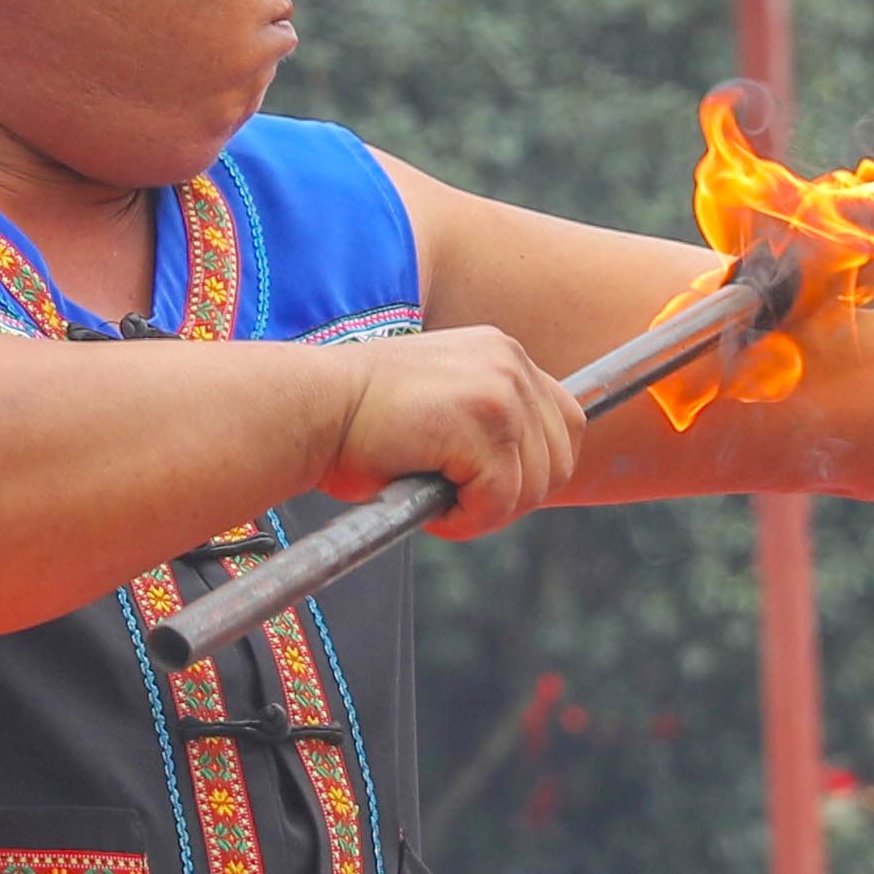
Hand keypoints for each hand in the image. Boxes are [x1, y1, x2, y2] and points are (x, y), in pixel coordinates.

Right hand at [319, 330, 582, 542]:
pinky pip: (500, 500)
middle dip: (512, 498)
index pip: (565, 423)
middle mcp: (510, 362)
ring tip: (435, 500)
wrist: (308, 409)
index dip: (536, 469)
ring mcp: (500, 391)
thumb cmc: (356, 422)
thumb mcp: (438, 407)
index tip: (490, 488)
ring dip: (486, 512)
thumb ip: (484, 425)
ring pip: (533, 486)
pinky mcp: (482, 423)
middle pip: (560, 461)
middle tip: (455, 502)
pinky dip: (466, 520)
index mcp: (502, 353)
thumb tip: (528, 480)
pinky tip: (427, 505)